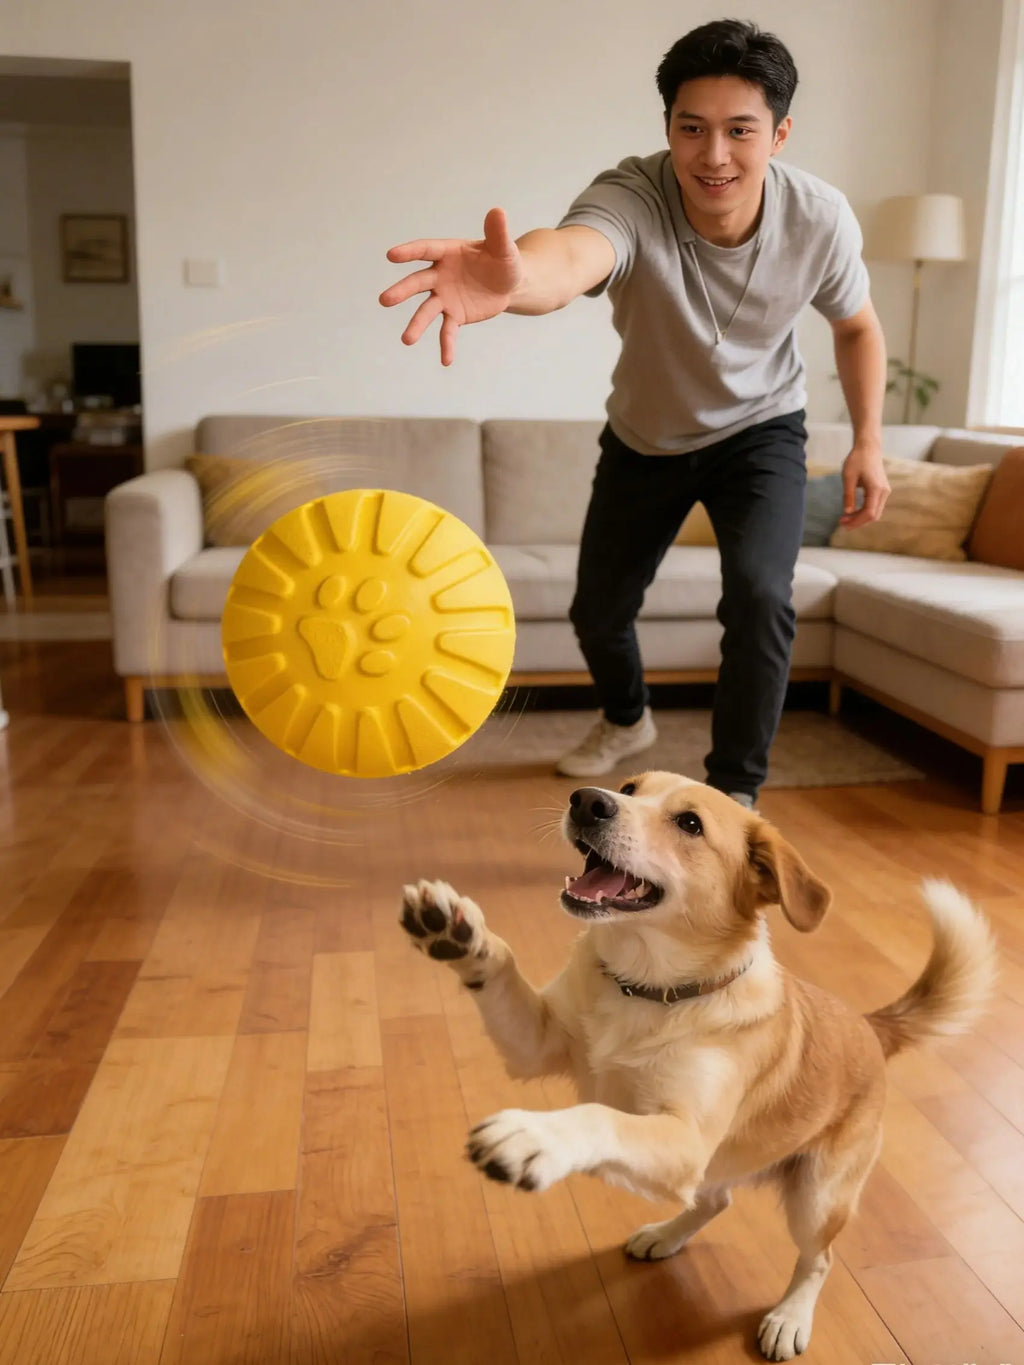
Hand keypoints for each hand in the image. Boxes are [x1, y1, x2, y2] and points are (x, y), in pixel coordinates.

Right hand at [379, 207, 522, 366]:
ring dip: (416, 324)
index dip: (409, 252)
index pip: (425, 250)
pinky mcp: (454, 315)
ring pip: (427, 310)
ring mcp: (445, 296)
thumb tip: (498, 211)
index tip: (391, 256)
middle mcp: (440, 275)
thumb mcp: (504, 248)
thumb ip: (498, 232)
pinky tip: (446, 361)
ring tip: (407, 340)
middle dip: (402, 291)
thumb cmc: (503, 260)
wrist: (509, 283)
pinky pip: (447, 331)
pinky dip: (446, 345)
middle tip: (385, 301)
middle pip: (418, 283)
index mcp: (448, 253)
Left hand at [839, 442, 889, 528]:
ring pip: (875, 512)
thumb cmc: (857, 460)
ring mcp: (885, 491)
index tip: (843, 524)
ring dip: (860, 518)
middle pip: (874, 516)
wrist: (868, 447)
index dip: (856, 522)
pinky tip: (852, 512)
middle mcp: (884, 492)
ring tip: (845, 518)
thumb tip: (847, 512)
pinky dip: (864, 511)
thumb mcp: (848, 477)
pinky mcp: (882, 490)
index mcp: (876, 489)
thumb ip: (848, 496)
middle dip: (858, 522)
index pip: (869, 513)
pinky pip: (874, 506)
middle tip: (842, 523)